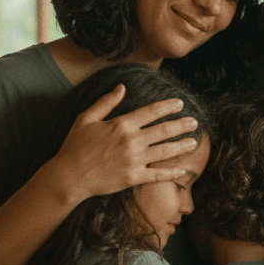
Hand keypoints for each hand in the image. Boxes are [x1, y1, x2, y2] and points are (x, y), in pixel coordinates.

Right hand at [50, 84, 200, 201]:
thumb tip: (122, 86)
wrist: (69, 176)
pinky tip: (183, 171)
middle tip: (195, 122)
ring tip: (194, 142)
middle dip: (181, 125)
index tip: (180, 103)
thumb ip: (106, 102)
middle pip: (163, 130)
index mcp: (122, 124)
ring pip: (165, 151)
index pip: (151, 112)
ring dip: (181, 146)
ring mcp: (134, 160)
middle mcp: (131, 141)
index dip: (168, 107)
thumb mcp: (86, 118)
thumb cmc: (75, 146)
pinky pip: (157, 175)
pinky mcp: (133, 177)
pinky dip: (172, 173)